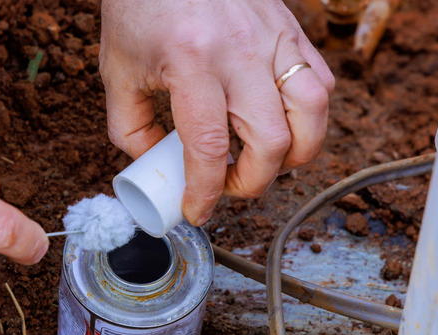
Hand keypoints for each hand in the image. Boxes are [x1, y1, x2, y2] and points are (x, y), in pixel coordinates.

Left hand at [100, 0, 333, 225]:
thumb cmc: (139, 5)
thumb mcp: (116, 70)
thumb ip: (130, 128)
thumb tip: (157, 165)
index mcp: (190, 62)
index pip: (210, 148)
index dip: (205, 193)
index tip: (197, 211)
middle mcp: (239, 52)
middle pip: (272, 142)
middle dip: (252, 183)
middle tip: (228, 185)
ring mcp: (273, 38)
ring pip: (312, 115)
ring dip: (294, 154)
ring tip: (264, 160)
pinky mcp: (291, 29)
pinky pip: (321, 82)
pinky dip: (309, 116)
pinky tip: (280, 123)